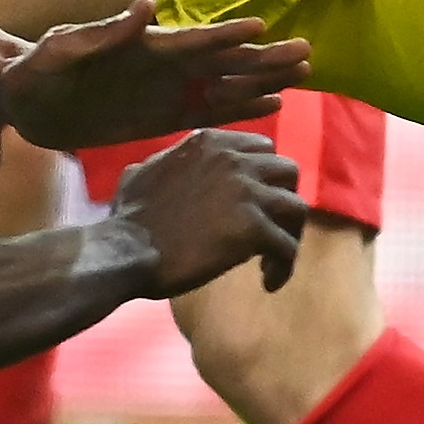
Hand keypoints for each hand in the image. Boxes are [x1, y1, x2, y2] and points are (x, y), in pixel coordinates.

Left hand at [0, 4, 307, 151]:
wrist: (23, 102)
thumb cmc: (39, 68)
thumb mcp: (64, 48)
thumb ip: (106, 32)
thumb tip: (146, 5)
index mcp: (144, 46)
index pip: (195, 40)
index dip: (230, 35)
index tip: (266, 29)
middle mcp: (164, 68)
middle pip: (224, 62)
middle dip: (264, 58)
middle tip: (308, 54)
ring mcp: (166, 93)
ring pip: (225, 87)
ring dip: (262, 82)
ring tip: (302, 77)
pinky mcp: (160, 119)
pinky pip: (208, 115)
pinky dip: (240, 110)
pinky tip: (269, 107)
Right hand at [108, 125, 305, 296]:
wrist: (127, 249)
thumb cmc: (129, 216)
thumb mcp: (145, 171)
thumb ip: (171, 161)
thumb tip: (169, 164)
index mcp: (209, 142)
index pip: (261, 147)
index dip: (263, 176)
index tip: (255, 201)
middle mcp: (234, 159)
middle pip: (287, 172)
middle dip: (282, 200)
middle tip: (270, 227)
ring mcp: (246, 192)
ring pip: (296, 207)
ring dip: (289, 234)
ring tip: (271, 259)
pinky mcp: (253, 228)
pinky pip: (287, 247)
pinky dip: (283, 266)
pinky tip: (267, 282)